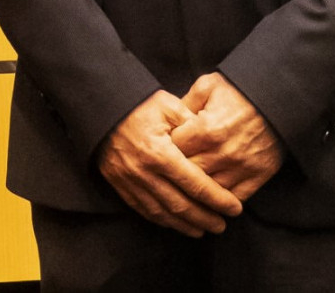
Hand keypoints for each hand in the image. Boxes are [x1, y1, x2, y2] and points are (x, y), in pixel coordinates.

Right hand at [96, 90, 242, 236]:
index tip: (235, 208)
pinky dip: (161, 219)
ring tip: (202, 230)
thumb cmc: (137, 103)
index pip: (196, 184)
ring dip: (184, 225)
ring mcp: (129, 180)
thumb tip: (212, 142)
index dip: (218, 199)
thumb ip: (193, 125)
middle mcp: (145, 172)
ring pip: (162, 212)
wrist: (100, 106)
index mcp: (161, 152)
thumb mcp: (168, 105)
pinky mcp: (118, 183)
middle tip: (222, 226)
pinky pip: (142, 209)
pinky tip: (174, 223)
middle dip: (205, 218)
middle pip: (181, 205)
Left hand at [171, 73, 283, 203]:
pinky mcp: (258, 176)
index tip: (161, 148)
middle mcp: (222, 153)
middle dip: (176, 172)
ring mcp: (241, 167)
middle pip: (188, 174)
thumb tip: (165, 120)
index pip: (173, 150)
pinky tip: (211, 198)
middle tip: (170, 170)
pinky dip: (221, 200)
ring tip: (186, 187)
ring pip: (209, 191)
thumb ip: (183, 103)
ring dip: (197, 190)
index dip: (165, 149)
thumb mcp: (208, 86)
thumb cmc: (240, 91)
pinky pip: (234, 197)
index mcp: (206, 130)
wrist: (279, 100)